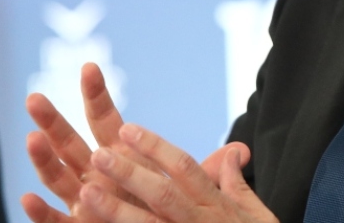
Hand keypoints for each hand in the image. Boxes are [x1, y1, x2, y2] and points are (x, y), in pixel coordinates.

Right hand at [22, 63, 249, 221]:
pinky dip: (41, 213)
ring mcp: (84, 204)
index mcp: (122, 159)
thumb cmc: (170, 214)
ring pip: (58, 180)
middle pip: (70, 144)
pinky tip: (28, 198)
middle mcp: (96, 177)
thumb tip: (243, 150)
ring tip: (31, 138)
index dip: (97, 96)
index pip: (106, 121)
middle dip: (52, 121)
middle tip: (34, 96)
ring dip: (43, 161)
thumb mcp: (192, 192)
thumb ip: (209, 170)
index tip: (89, 66)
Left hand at [78, 122, 277, 222]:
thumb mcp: (257, 214)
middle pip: (163, 194)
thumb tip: (234, 151)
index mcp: (217, 206)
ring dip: (116, 210)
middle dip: (130, 173)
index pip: (185, 169)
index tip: (128, 129)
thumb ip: (237, 183)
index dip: (156, 148)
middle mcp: (201, 222)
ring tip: (86, 192)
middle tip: (98, 154)